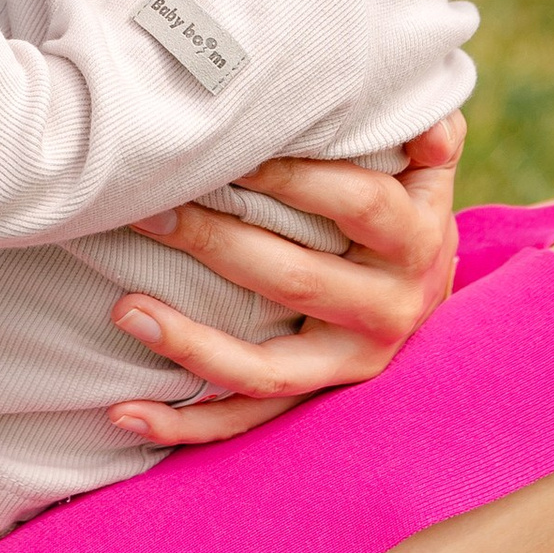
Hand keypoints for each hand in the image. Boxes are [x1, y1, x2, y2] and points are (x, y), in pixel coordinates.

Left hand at [105, 116, 465, 445]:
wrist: (428, 288)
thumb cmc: (406, 205)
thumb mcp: (427, 168)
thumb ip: (430, 136)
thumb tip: (429, 128)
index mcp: (416, 241)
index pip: (357, 203)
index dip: (293, 175)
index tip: (226, 152)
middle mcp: (389, 310)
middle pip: (296, 279)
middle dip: (214, 242)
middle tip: (147, 211)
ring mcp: (351, 364)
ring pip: (267, 369)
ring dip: (190, 344)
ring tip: (125, 309)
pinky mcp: (317, 400)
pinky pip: (248, 421)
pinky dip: (185, 424)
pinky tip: (124, 414)